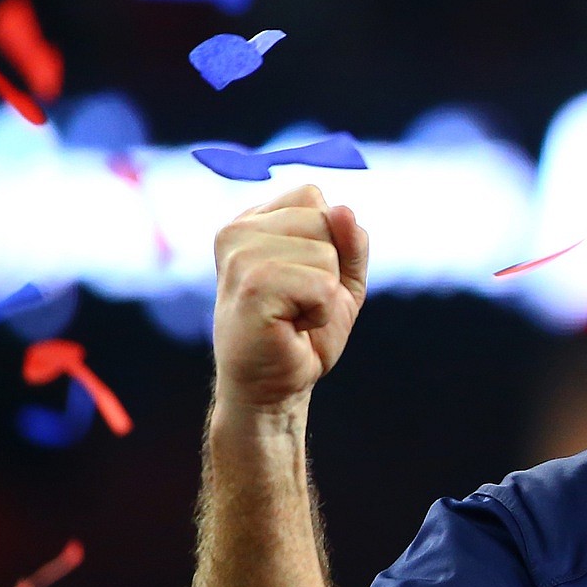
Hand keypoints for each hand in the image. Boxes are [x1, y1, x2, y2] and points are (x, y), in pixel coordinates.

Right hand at [211, 186, 369, 409]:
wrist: (274, 389)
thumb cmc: (304, 332)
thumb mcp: (341, 277)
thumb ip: (349, 240)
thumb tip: (342, 210)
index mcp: (251, 221)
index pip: (313, 196)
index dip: (329, 240)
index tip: (302, 277)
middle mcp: (237, 231)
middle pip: (324, 218)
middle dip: (330, 267)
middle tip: (300, 302)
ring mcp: (240, 256)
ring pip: (327, 253)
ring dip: (325, 294)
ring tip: (294, 316)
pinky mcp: (250, 285)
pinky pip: (322, 284)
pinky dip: (320, 313)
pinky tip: (291, 328)